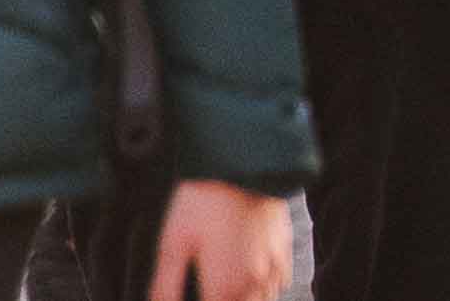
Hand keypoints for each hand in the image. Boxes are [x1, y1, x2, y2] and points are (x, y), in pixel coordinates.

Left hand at [149, 182, 292, 300]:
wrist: (244, 163)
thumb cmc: (204, 202)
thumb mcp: (173, 244)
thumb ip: (165, 287)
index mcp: (224, 288)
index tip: (192, 294)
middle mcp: (253, 284)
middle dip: (223, 300)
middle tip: (208, 289)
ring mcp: (273, 266)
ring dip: (246, 300)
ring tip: (227, 290)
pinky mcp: (284, 248)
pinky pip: (280, 283)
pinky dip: (266, 289)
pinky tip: (251, 280)